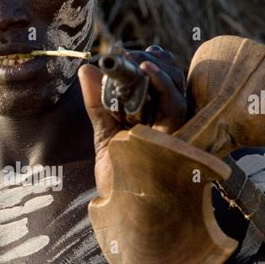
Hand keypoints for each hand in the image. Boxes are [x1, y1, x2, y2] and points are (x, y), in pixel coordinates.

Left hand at [78, 45, 187, 197]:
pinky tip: (146, 68)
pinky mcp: (177, 136)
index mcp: (155, 115)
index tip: (124, 53)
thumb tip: (87, 69)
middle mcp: (169, 119)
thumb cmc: (118, 178)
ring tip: (133, 59)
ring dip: (156, 64)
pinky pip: (176, 104)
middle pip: (171, 75)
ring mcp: (175, 126)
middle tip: (125, 56)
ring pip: (177, 83)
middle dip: (150, 58)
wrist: (121, 210)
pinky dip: (163, 83)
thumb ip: (98, 102)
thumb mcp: (104, 133)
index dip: (148, 59)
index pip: (160, 77)